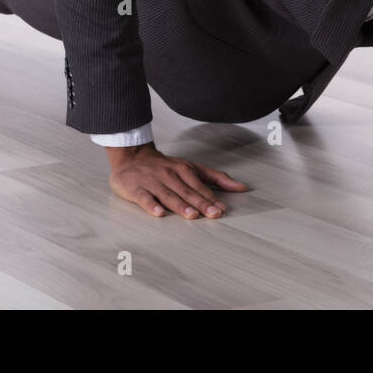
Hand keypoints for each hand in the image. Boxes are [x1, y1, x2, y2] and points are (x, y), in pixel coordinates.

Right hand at [106, 143, 247, 218]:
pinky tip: (159, 212)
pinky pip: (144, 198)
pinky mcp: (136, 189)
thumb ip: (216, 178)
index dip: (211, 198)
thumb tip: (241, 187)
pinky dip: (151, 205)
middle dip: (201, 203)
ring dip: (180, 205)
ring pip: (168, 195)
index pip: (199, 186)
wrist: (132, 158)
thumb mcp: (192, 168)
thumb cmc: (165, 167)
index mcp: (184, 170)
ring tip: (192, 215)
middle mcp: (169, 175)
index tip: (221, 209)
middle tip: (213, 214)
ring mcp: (152, 182)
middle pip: (187, 192)